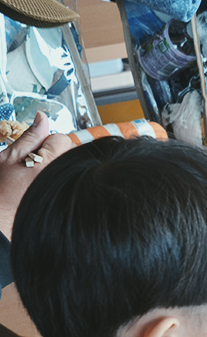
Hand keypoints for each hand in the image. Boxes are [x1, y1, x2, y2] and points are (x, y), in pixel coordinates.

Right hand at [0, 112, 71, 238]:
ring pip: (69, 166)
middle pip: (69, 151)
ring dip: (56, 167)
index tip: (33, 151)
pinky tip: (41, 188)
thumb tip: (42, 118)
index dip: (45, 142)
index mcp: (50, 161)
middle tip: (32, 164)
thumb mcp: (8, 158)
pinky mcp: (68, 199)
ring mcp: (67, 186)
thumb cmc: (0, 190)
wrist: (0, 218)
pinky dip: (59, 180)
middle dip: (53, 153)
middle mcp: (63, 174)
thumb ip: (29, 137)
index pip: (61, 138)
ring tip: (35, 178)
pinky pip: (70, 180)